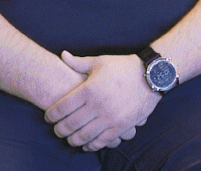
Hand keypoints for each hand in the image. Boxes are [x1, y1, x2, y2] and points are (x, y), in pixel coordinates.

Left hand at [44, 51, 161, 151]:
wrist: (151, 75)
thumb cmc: (124, 67)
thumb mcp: (101, 62)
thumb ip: (79, 62)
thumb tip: (62, 55)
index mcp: (89, 89)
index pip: (61, 108)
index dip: (50, 116)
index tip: (48, 117)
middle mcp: (97, 105)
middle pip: (68, 125)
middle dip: (59, 130)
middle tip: (57, 130)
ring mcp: (109, 117)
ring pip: (82, 136)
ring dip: (72, 140)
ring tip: (70, 138)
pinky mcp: (121, 126)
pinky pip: (100, 142)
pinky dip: (90, 146)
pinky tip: (86, 144)